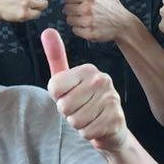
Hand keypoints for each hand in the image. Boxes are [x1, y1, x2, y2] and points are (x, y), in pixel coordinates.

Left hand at [43, 28, 130, 157]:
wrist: (110, 129)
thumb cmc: (84, 103)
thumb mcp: (67, 81)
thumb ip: (57, 57)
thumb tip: (48, 30)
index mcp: (88, 70)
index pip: (54, 88)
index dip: (57, 98)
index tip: (69, 96)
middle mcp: (102, 80)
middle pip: (64, 106)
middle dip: (68, 114)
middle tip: (80, 110)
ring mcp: (111, 99)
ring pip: (75, 120)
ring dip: (78, 125)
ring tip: (88, 118)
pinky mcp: (116, 119)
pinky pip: (87, 132)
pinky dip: (88, 134)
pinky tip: (97, 127)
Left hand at [62, 0, 135, 45]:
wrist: (123, 24)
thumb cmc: (112, 4)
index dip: (73, 0)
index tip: (81, 2)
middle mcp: (87, 8)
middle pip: (66, 9)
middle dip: (73, 11)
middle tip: (84, 12)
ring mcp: (88, 21)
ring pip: (70, 20)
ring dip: (76, 20)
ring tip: (87, 19)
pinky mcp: (89, 33)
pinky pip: (75, 31)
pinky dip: (80, 30)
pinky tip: (89, 26)